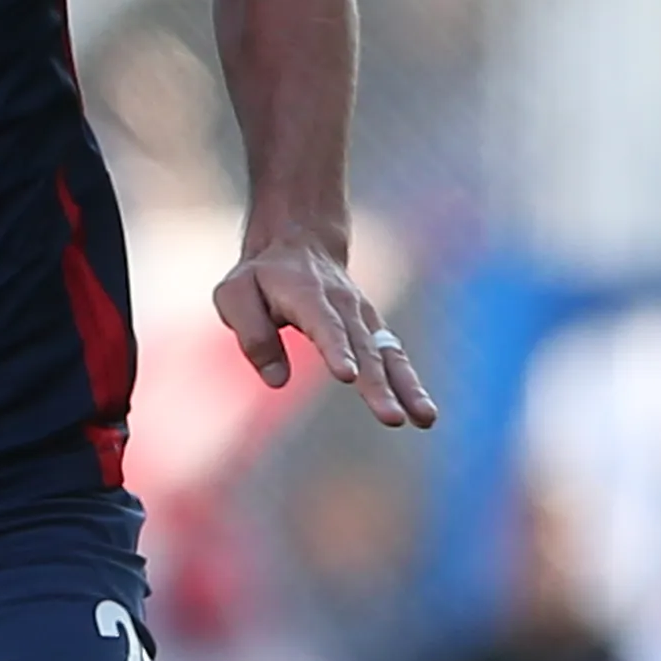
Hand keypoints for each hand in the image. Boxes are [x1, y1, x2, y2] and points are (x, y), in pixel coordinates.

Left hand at [214, 235, 436, 430]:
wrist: (300, 241)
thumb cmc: (261, 275)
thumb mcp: (235, 294)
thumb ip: (252, 334)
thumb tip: (276, 380)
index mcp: (307, 295)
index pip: (325, 325)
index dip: (337, 349)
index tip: (349, 376)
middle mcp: (343, 305)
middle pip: (364, 349)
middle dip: (378, 385)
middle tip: (392, 418)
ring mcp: (363, 316)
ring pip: (388, 355)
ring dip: (407, 388)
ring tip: (425, 419)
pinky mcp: (373, 329)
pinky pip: (394, 357)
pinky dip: (410, 384)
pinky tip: (423, 413)